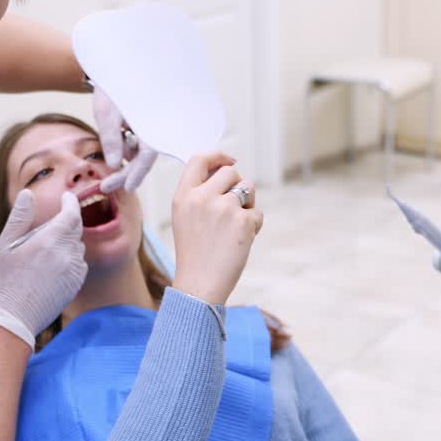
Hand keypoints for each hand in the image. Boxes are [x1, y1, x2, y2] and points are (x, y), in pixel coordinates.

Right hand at [0, 190, 87, 348]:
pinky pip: (79, 266)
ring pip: (78, 248)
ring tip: (45, 248)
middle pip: (76, 230)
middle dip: (67, 221)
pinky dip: (70, 260)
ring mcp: (73, 273)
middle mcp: (66, 256)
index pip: (71, 214)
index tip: (67, 197)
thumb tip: (28, 194)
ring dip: (68, 242)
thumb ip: (20, 218)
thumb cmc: (1, 284)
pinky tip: (52, 266)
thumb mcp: (3, 246)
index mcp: (49, 241)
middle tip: (50, 223)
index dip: (71, 203)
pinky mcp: (74, 287)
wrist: (9, 321)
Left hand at [94, 87, 157, 193]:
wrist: (110, 69)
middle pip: (142, 160)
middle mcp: (152, 129)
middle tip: (105, 186)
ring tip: (110, 140)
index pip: (147, 155)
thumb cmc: (111, 87)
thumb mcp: (106, 112)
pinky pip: (132, 146)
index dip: (138, 173)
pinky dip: (122, 148)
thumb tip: (115, 165)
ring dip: (122, 159)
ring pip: (136, 154)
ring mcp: (146, 129)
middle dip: (125, 174)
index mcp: (150, 124)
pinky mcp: (139, 129)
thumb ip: (111, 138)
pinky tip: (116, 136)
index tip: (128, 188)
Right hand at [169, 152, 263, 304]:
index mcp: (183, 196)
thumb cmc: (195, 253)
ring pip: (248, 189)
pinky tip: (241, 241)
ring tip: (236, 226)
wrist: (199, 285)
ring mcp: (223, 208)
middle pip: (230, 172)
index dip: (218, 155)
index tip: (229, 159)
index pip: (199, 159)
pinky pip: (257, 213)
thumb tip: (225, 167)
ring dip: (248, 204)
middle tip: (233, 208)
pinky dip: (254, 226)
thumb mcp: (184, 217)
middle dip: (237, 186)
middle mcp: (201, 198)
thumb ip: (199, 192)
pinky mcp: (242, 221)